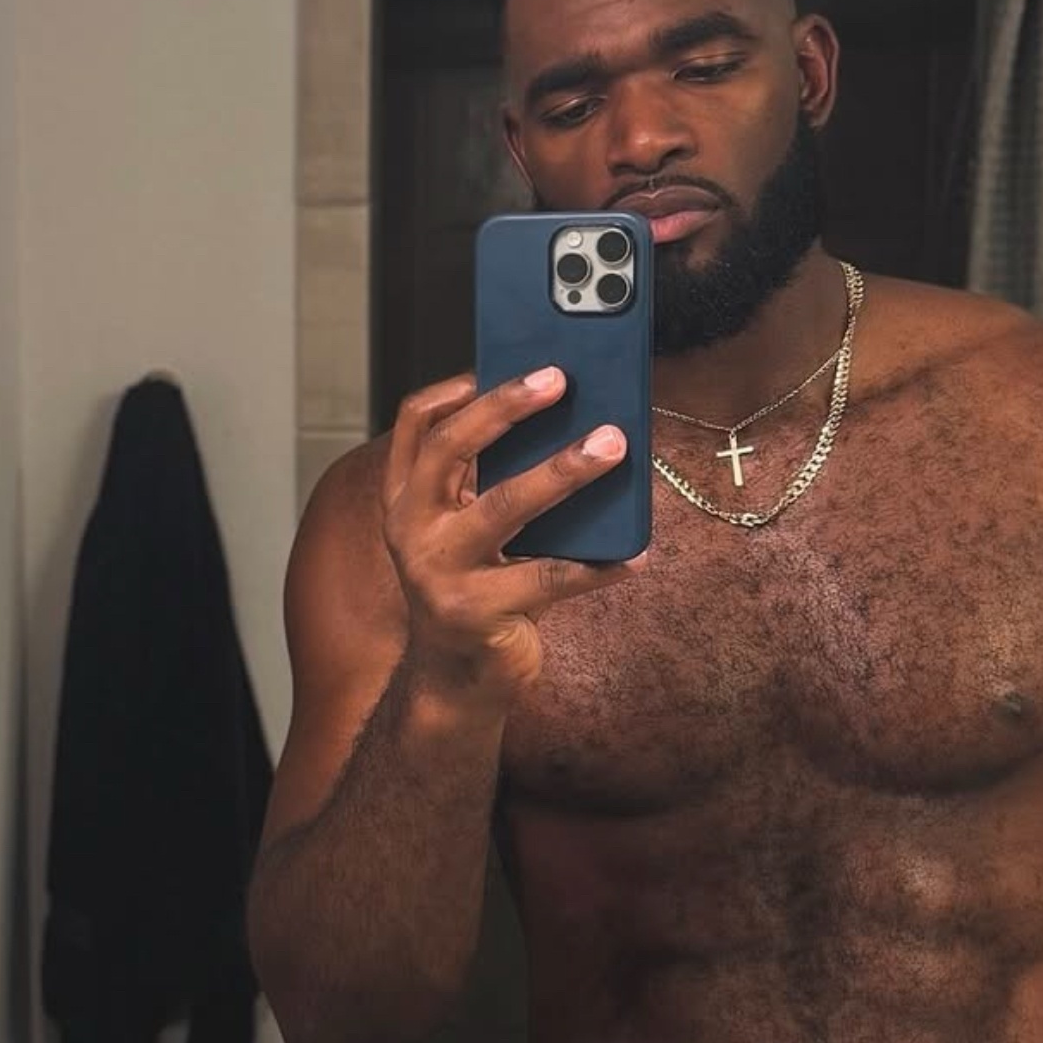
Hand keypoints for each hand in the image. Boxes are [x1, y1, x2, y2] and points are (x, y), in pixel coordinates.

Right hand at [380, 367, 644, 701]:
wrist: (457, 680)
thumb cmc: (478, 591)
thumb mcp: (473, 532)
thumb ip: (496, 485)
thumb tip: (571, 426)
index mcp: (406, 501)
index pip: (415, 426)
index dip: (454, 389)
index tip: (496, 362)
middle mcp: (412, 530)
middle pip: (452, 449)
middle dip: (507, 406)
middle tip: (561, 379)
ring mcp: (439, 573)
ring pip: (504, 506)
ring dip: (564, 470)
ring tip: (612, 445)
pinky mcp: (475, 614)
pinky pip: (547, 580)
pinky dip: (597, 566)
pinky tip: (635, 555)